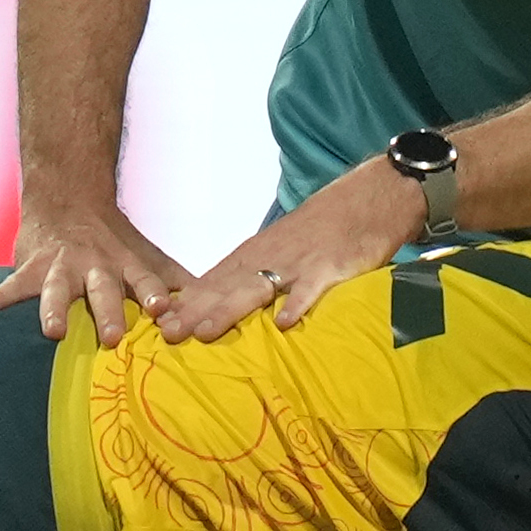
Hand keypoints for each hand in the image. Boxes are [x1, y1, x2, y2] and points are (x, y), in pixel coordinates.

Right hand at [0, 195, 194, 345]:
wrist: (68, 196)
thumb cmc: (115, 238)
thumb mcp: (146, 255)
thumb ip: (175, 280)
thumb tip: (212, 306)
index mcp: (125, 265)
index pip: (144, 281)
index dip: (153, 296)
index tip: (162, 313)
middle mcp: (94, 266)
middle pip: (102, 290)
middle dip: (107, 312)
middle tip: (113, 339)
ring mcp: (60, 266)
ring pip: (56, 289)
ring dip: (53, 309)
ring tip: (51, 331)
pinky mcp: (30, 267)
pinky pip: (10, 285)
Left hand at [152, 159, 422, 341]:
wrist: (371, 195)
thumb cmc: (325, 226)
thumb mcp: (283, 245)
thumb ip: (256, 272)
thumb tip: (224, 300)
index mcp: (258, 252)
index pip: (214, 279)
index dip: (187, 302)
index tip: (158, 324)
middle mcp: (271, 255)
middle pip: (226, 286)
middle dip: (195, 310)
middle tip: (167, 335)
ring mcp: (300, 260)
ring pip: (258, 287)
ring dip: (230, 309)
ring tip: (205, 332)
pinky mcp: (332, 266)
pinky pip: (312, 288)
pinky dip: (297, 304)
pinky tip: (282, 324)